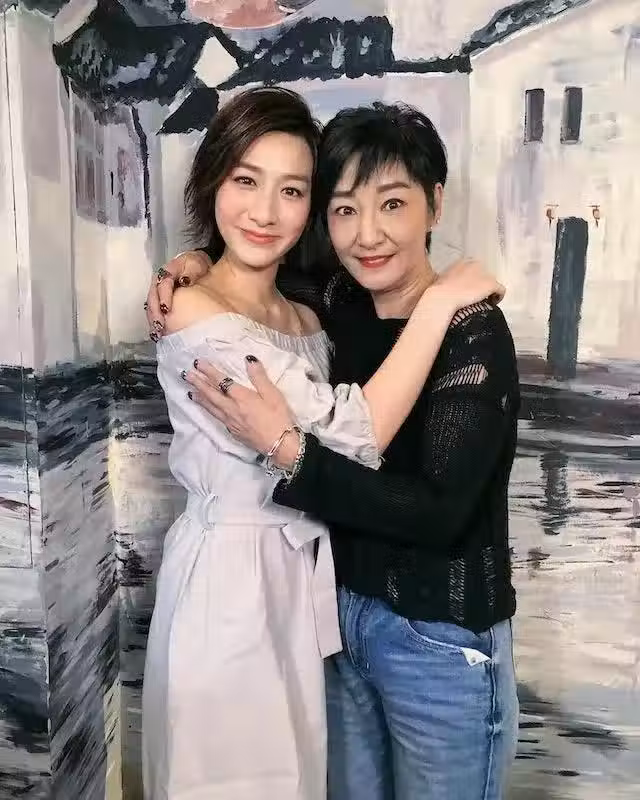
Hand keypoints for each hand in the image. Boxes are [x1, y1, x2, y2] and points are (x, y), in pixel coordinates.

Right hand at [145, 250, 211, 339]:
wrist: (199, 268)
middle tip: (159, 324)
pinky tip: (159, 333)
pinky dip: (156, 322)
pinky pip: (154, 312)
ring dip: (154, 319)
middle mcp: (160, 282)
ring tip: (157, 331)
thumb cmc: (197, 267)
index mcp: (168, 271)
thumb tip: (184, 281)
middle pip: (153, 296)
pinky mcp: (160, 301)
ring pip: (151, 305)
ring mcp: (158, 291)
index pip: (163, 283)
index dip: (164, 296)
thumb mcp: (195, 265)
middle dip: (155, 311)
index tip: (167, 309)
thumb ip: (190, 271)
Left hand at [184, 356, 299, 468]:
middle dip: (198, 383)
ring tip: (189, 392)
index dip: (208, 371)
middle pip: (211, 394)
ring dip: (200, 398)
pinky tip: (207, 410)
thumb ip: (259, 376)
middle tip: (186, 375)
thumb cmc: (279, 418)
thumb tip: (248, 359)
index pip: (221, 381)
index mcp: (241, 397)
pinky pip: (216, 418)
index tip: (197, 363)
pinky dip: (208, 410)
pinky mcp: (233, 431)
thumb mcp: (273, 394)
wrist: (280, 445)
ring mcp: (230, 422)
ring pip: (211, 407)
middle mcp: (231, 409)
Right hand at [430, 257, 504, 314]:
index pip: (472, 268)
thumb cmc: (438, 294)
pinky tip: (493, 303)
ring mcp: (484, 275)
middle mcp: (474, 265)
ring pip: (492, 283)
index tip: (469, 289)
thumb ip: (448, 281)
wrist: (442, 299)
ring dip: (489, 291)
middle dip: (481, 285)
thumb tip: (448, 289)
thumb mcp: (440, 282)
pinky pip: (500, 290)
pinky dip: (498, 296)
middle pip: (483, 275)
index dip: (473, 279)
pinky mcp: (491, 284)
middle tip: (476, 296)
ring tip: (484, 301)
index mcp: (461, 263)